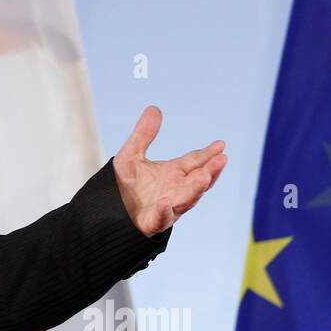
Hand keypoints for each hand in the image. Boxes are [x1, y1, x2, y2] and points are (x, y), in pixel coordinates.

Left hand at [113, 105, 225, 236]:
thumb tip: (154, 108)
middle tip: (222, 159)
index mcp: (173, 173)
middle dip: (210, 170)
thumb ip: (143, 134)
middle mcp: (175, 190)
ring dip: (195, 189)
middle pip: (197, 180)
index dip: (208, 154)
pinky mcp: (151, 222)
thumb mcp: (131, 155)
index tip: (221, 144)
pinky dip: (165, 211)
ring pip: (186, 199)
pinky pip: (160, 217)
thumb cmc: (124, 185)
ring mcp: (166, 207)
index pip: (195, 161)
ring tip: (204, 177)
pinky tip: (166, 202)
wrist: (108, 210)